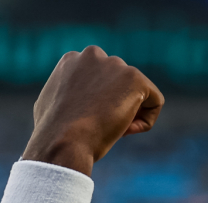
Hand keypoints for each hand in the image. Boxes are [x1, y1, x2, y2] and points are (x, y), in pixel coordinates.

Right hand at [23, 46, 164, 175]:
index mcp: (73, 60)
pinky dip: (145, 122)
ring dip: (129, 116)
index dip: (98, 107)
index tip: (88, 121)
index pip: (101, 81)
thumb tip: (71, 99)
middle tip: (100, 127)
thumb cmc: (53, 133)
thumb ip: (66, 94)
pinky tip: (126, 130)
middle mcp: (94, 55)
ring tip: (110, 129)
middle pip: (120, 86)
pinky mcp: (135, 79)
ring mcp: (115, 65)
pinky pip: (155, 102)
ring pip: (138, 95)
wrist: (64, 142)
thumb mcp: (51, 105)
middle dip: (115, 108)